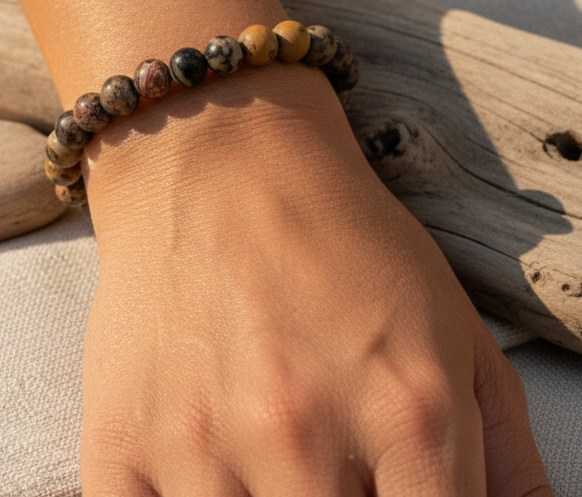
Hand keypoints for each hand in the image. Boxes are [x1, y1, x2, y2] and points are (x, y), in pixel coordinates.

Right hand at [79, 64, 551, 495]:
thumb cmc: (331, 231)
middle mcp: (303, 435)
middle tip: (323, 463)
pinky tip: (200, 466)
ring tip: (261, 449)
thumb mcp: (450, 320)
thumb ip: (502, 451)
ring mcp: (199, 441)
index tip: (388, 491)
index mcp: (408, 412)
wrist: (215, 158)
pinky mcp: (118, 438)